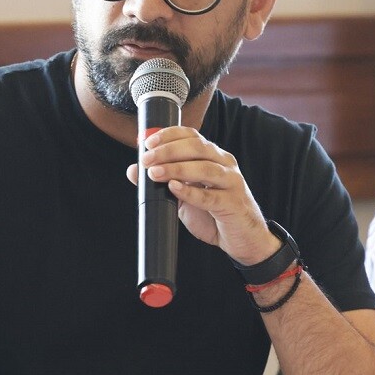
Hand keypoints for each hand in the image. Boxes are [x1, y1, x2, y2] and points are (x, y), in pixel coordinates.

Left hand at [126, 126, 279, 264]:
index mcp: (213, 156)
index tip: (147, 142)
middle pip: (197, 147)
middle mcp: (224, 164)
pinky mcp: (233, 203)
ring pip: (205, 168)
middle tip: (147, 159)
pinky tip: (175, 188)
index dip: (169, 135)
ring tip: (155, 173)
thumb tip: (133, 170)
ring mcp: (231, 183)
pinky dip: (190, 191)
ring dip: (177, 168)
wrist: (241, 239)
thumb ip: (162, 181)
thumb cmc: (213, 213)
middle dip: (168, 150)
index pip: (192, 135)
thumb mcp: (183, 194)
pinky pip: (210, 196)